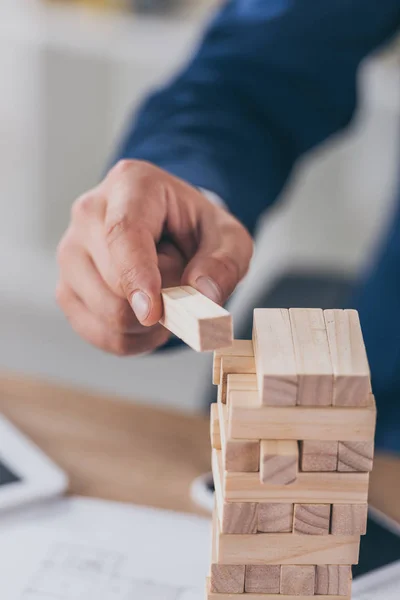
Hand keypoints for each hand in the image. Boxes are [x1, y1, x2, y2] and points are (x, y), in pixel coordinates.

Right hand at [56, 160, 252, 354]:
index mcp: (130, 185)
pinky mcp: (66, 288)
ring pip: (106, 312)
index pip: (123, 232)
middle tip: (179, 283)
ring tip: (162, 295)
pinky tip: (146, 317)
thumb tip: (203, 292)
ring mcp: (70, 252)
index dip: (136, 275)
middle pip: (113, 281)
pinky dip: (132, 337)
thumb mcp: (229, 239)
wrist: (170, 234)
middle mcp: (88, 213)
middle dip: (158, 299)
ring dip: (147, 322)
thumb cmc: (196, 231)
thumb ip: (225, 263)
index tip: (152, 312)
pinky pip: (100, 334)